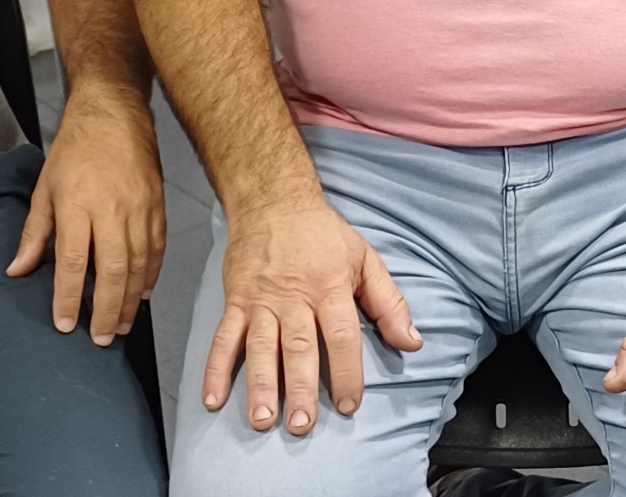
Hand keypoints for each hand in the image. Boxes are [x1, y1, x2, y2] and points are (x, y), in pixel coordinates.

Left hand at [7, 90, 166, 345]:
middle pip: (112, 269)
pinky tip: (141, 295)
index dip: (69, 297)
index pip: (73, 261)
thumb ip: (34, 234)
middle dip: (106, 309)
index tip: (66, 324)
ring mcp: (139, 208)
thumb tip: (18, 271)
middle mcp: (111, 209)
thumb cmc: (74, 150)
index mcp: (77, 204)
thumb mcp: (44, 189)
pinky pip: (157, 249)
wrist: (113, 113)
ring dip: (130, 300)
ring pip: (138, 264)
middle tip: (99, 338)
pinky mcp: (157, 206)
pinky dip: (150, 276)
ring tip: (120, 326)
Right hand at [204, 197, 420, 434]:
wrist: (273, 201)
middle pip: (298, 347)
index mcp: (330, 287)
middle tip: (301, 424)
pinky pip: (225, 338)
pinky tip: (213, 398)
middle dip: (299, 387)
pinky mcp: (236, 301)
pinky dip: (216, 369)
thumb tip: (412, 343)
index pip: (341, 335)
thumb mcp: (365, 260)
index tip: (349, 404)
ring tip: (262, 419)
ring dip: (260, 384)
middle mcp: (294, 297)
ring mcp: (261, 300)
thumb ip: (390, 303)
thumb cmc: (323, 235)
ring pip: (260, 347)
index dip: (346, 371)